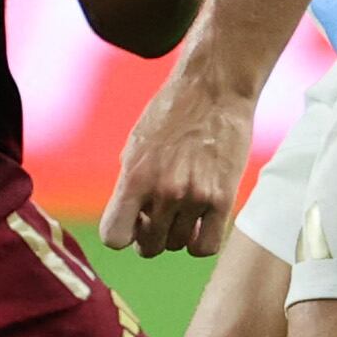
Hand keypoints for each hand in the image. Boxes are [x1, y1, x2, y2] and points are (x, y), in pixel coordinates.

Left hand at [99, 58, 254, 256]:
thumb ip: (130, 186)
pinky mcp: (223, 199)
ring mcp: (194, 197)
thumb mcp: (136, 146)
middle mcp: (163, 191)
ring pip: (177, 245)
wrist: (214, 90)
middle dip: (150, 235)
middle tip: (159, 213)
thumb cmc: (171, 114)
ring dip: (177, 233)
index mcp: (134, 176)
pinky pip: (205, 246)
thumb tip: (132, 225)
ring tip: (182, 206)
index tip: (131, 223)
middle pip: (148, 247)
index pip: (113, 237)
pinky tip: (200, 220)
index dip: (122, 234)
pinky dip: (200, 240)